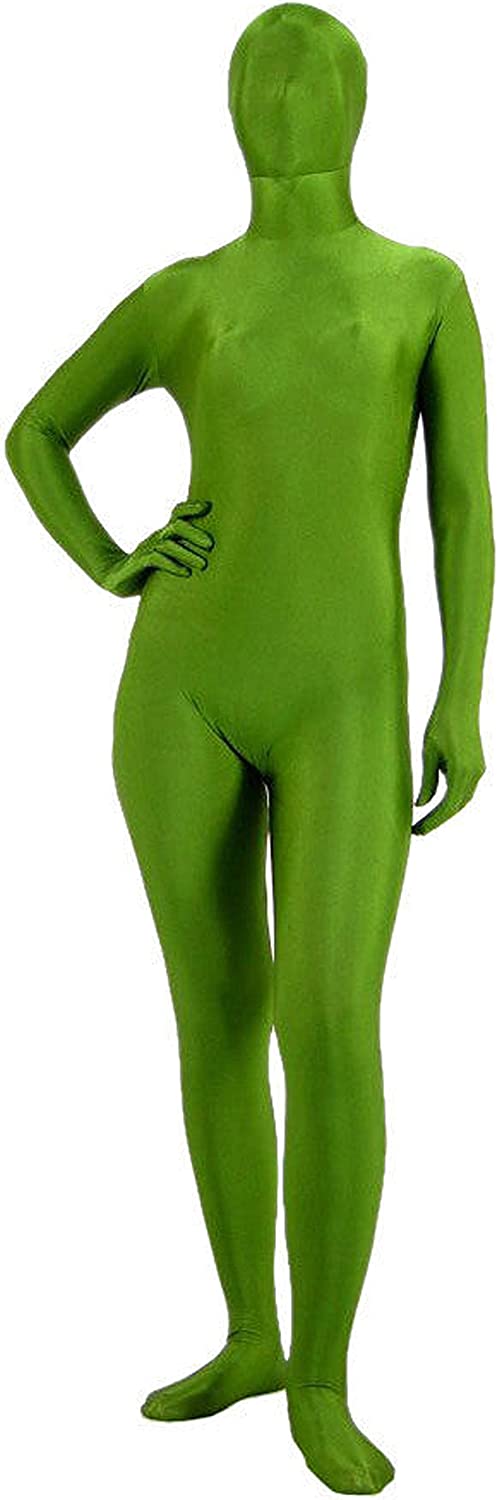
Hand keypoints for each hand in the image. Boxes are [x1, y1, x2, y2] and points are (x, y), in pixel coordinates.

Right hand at [102, 499, 214, 596]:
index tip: (208, 506)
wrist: (116, 579)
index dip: (191, 507)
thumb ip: (186, 553)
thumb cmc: (148, 570)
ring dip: (187, 554)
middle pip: (176, 526)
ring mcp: (146, 549)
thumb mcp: (168, 558)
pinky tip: (185, 573)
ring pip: (168, 544)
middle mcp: (156, 537)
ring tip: (203, 565)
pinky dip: (172, 565)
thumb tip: (213, 555)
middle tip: (211, 545)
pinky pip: (155, 559)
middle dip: (195, 533)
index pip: (177, 513)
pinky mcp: (138, 563)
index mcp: (165, 533)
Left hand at [412, 696, 485, 835]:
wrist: (460, 702)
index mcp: (462, 772)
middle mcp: (474, 774)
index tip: (418, 831)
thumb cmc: (441, 724)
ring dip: (446, 811)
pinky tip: (438, 802)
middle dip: (437, 820)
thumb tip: (421, 805)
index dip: (432, 822)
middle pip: (456, 807)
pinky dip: (452, 799)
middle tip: (418, 830)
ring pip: (462, 799)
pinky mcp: (477, 765)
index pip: (446, 807)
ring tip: (425, 820)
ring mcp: (479, 770)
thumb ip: (427, 781)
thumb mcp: (428, 753)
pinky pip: (465, 789)